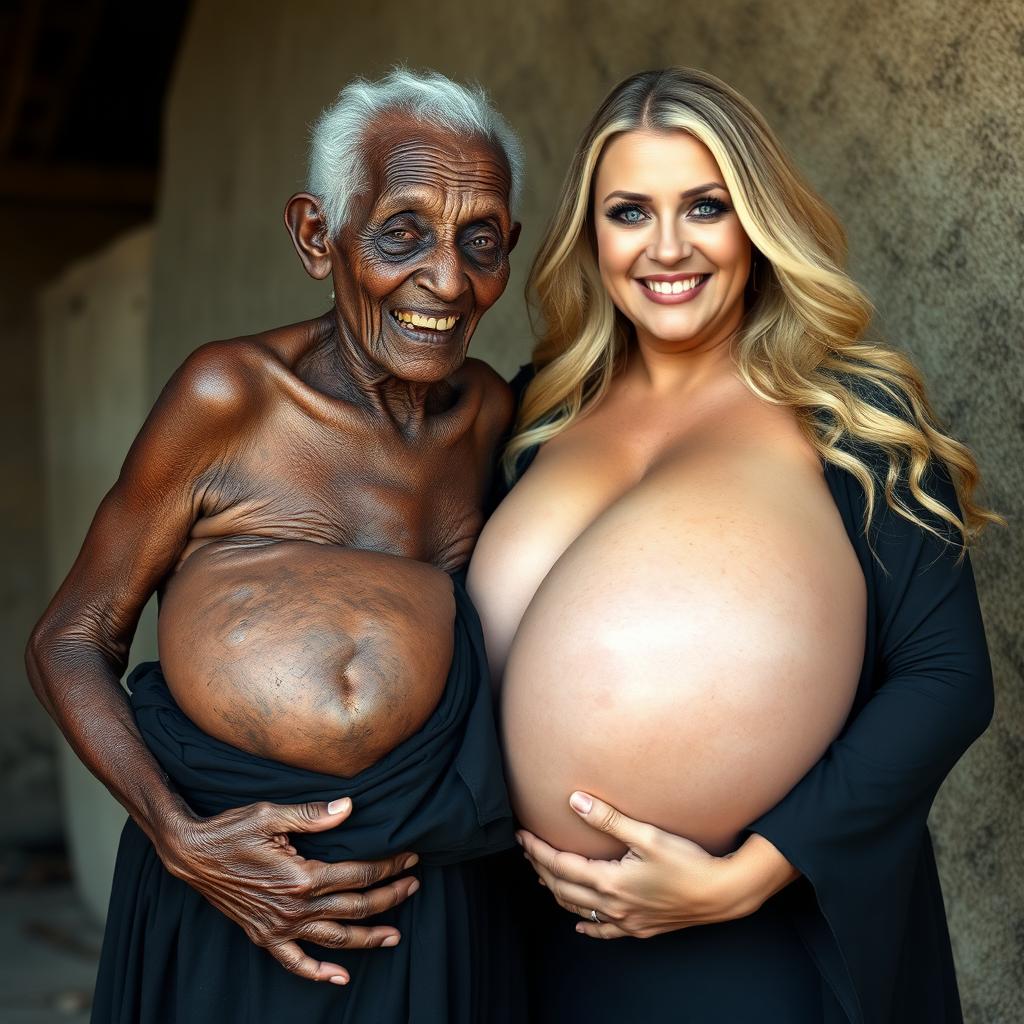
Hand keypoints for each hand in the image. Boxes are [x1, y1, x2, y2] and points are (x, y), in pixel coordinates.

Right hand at [158, 796, 419, 983]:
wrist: (191, 854)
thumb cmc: (231, 829)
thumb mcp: (271, 813)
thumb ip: (313, 815)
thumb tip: (350, 806)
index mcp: (301, 877)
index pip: (358, 874)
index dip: (388, 866)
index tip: (410, 857)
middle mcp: (293, 908)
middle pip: (354, 907)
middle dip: (389, 897)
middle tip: (415, 886)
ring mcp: (278, 927)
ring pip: (334, 938)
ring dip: (368, 937)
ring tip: (395, 934)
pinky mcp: (263, 936)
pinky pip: (295, 962)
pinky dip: (318, 973)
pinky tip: (339, 977)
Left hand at [518, 792, 795, 939]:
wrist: (722, 894)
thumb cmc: (688, 862)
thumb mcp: (648, 834)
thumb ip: (609, 818)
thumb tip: (574, 801)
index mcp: (610, 882)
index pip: (561, 866)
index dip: (538, 851)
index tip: (522, 836)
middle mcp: (614, 906)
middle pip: (564, 889)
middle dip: (541, 868)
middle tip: (528, 850)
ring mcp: (627, 921)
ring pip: (580, 910)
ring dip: (558, 892)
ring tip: (544, 876)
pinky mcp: (641, 929)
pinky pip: (606, 931)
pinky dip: (589, 925)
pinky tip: (581, 924)